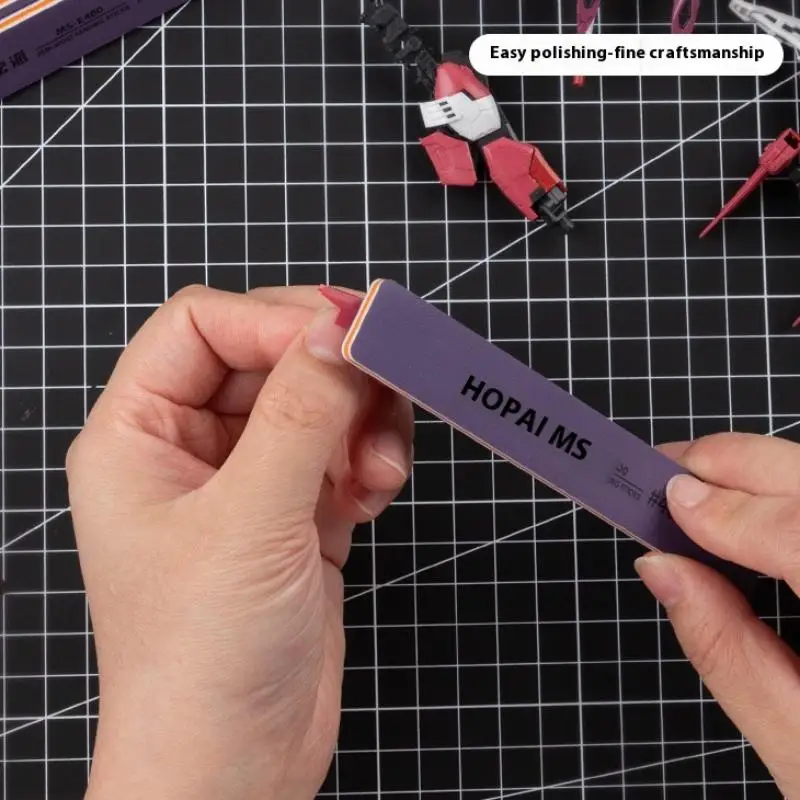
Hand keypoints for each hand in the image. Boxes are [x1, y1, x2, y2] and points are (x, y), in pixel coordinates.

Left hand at [67, 285, 413, 799]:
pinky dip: (370, 458)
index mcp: (139, 434)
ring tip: (378, 470)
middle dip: (332, 372)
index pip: (203, 327)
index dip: (275, 322)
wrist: (238, 768)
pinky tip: (374, 494)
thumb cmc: (201, 659)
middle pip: (270, 358)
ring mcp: (249, 479)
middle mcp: (191, 447)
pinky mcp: (298, 511)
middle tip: (387, 384)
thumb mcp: (250, 522)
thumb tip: (341, 328)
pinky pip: (342, 449)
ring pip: (316, 402)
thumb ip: (301, 414)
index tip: (346, 338)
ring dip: (361, 420)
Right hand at [635, 432, 799, 796]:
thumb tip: (661, 568)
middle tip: (673, 468)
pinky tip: (756, 511)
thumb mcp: (799, 752)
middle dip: (747, 466)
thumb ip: (726, 650)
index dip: (740, 510)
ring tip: (705, 484)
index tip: (671, 499)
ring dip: (769, 475)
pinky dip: (793, 499)